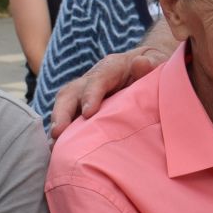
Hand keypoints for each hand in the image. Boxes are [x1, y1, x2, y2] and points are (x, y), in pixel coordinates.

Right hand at [48, 46, 168, 138]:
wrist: (146, 66)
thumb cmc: (153, 66)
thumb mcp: (157, 61)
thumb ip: (151, 64)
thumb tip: (141, 63)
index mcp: (111, 67)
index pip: (97, 79)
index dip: (91, 95)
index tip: (88, 113)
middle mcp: (92, 79)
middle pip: (71, 92)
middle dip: (62, 112)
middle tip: (58, 132)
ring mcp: (84, 93)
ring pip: (64, 105)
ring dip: (58, 124)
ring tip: (55, 146)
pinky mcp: (82, 106)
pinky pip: (67, 117)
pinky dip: (62, 133)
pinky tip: (60, 151)